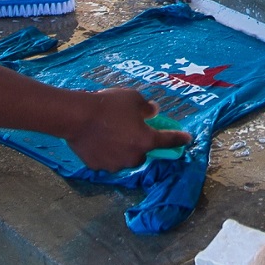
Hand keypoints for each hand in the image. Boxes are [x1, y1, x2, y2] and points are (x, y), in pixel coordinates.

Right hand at [64, 88, 190, 172]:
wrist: (77, 117)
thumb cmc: (108, 105)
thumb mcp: (133, 98)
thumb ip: (146, 107)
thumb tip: (153, 111)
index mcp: (146, 141)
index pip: (168, 141)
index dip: (179, 139)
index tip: (187, 139)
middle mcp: (133, 157)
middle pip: (142, 152)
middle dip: (139, 143)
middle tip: (128, 128)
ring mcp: (114, 164)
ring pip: (123, 158)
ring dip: (121, 148)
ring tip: (109, 132)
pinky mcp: (97, 166)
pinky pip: (106, 159)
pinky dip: (106, 152)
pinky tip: (97, 139)